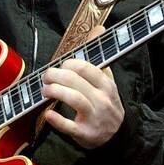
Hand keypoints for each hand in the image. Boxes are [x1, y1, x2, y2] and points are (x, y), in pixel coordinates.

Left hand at [42, 25, 123, 148]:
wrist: (118, 136)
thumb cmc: (107, 104)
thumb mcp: (107, 81)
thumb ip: (99, 57)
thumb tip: (98, 28)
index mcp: (106, 85)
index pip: (86, 68)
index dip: (68, 64)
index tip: (60, 67)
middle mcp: (102, 100)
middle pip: (75, 81)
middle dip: (55, 76)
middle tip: (46, 77)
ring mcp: (94, 118)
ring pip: (73, 99)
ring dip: (55, 91)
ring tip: (45, 90)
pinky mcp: (85, 134)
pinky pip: (69, 126)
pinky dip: (57, 120)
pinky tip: (48, 114)